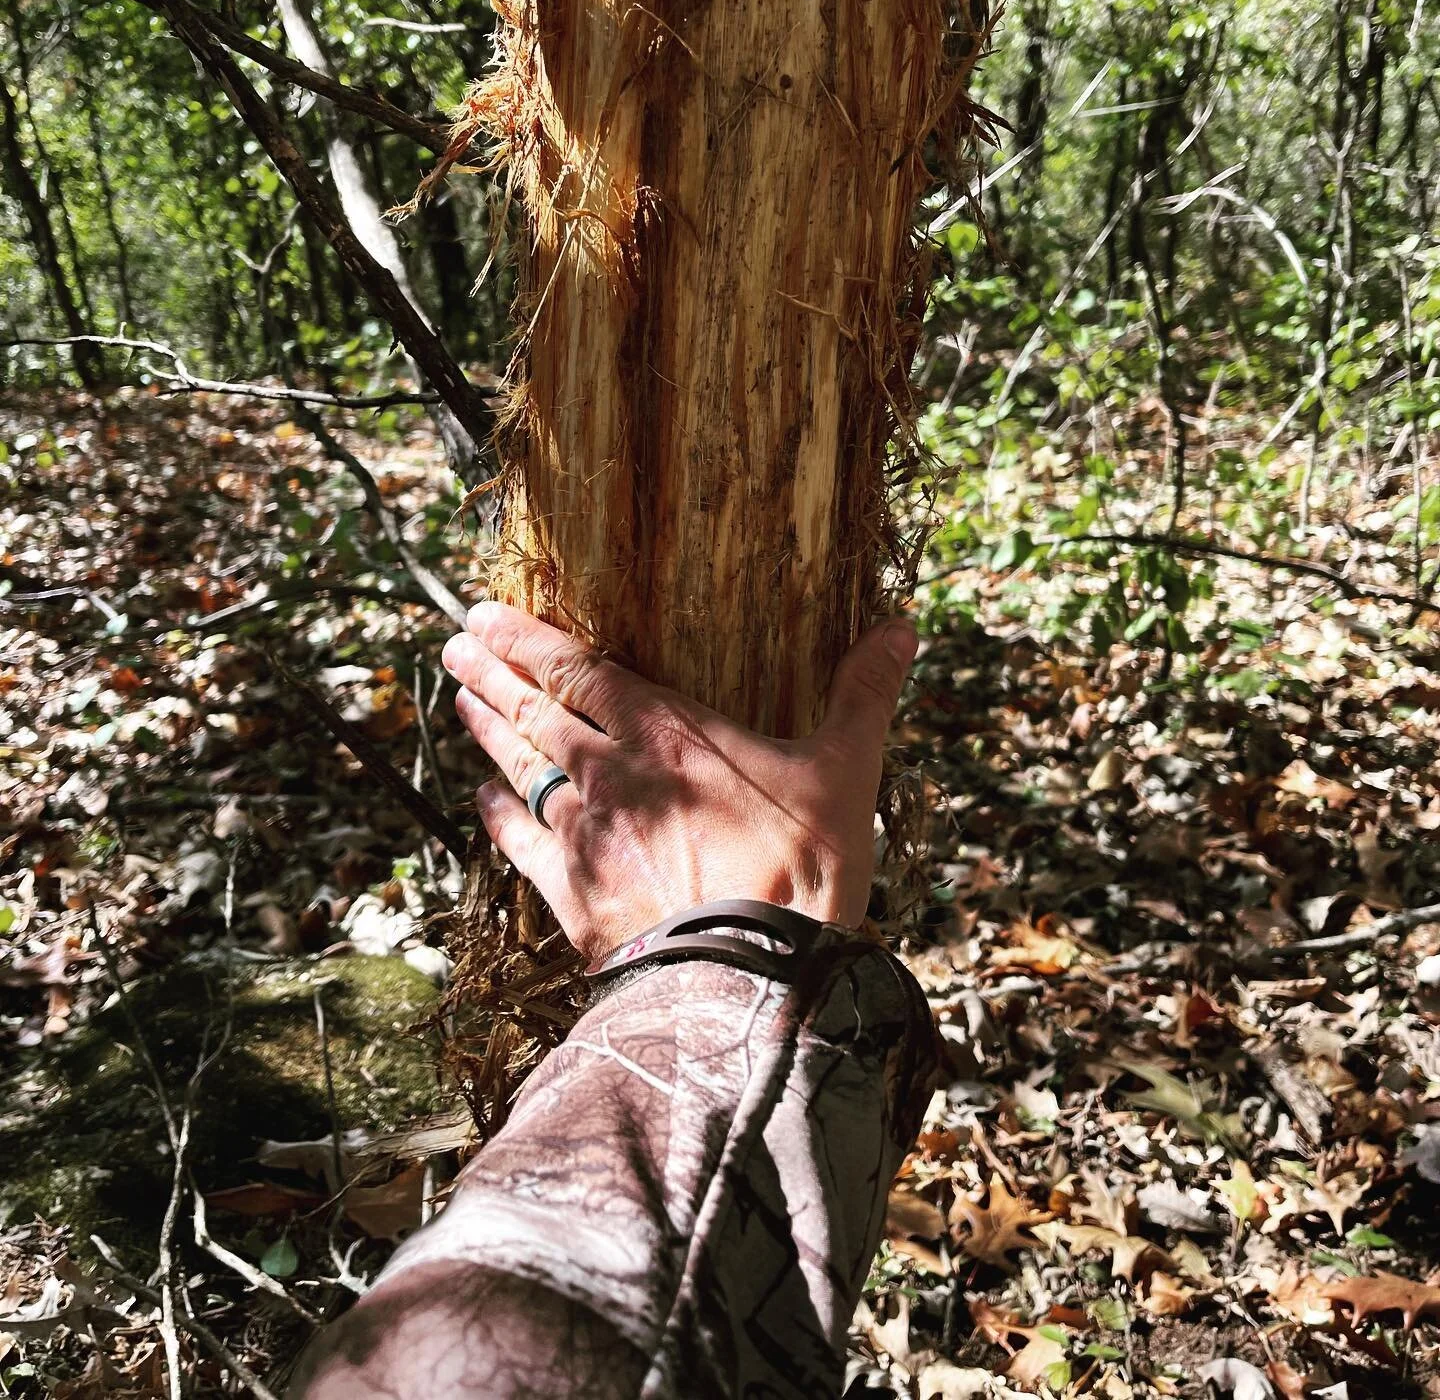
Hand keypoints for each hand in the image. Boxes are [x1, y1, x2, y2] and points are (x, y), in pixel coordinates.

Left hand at [441, 602, 917, 962]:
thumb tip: (900, 626)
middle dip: (491, 674)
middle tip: (454, 644)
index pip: (577, 668)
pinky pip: (520, 847)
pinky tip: (482, 804)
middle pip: (534, 711)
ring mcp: (583, 837)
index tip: (484, 615)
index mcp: (666, 732)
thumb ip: (862, 693)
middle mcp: (609, 774)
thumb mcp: (845, 770)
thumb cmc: (802, 869)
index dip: (525, 639)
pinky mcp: (573, 896)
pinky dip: (497, 819)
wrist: (753, 980)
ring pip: (517, 770)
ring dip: (486, 733)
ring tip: (458, 700)